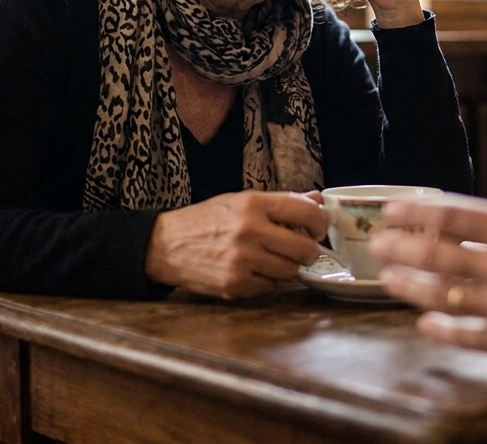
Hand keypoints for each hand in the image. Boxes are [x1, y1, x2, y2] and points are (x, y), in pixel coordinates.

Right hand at [145, 191, 326, 299]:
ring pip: (291, 271)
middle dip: (309, 251)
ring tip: (272, 259)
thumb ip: (280, 201)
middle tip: (302, 249)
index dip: (321, 222)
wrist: (165, 245)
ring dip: (288, 267)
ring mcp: (243, 261)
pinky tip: (255, 270)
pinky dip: (269, 281)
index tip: (319, 228)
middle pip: (305, 249)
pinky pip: (271, 287)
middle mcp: (249, 231)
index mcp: (253, 204)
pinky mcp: (235, 285)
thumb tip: (317, 199)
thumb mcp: (240, 201)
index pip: (306, 212)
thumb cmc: (206, 220)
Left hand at [369, 107, 486, 400]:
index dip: (415, 211)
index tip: (390, 208)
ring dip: (409, 285)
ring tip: (385, 278)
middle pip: (436, 255)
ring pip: (442, 294)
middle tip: (375, 243)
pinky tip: (425, 324)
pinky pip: (465, 334)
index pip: (453, 216)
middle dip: (400, 247)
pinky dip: (441, 328)